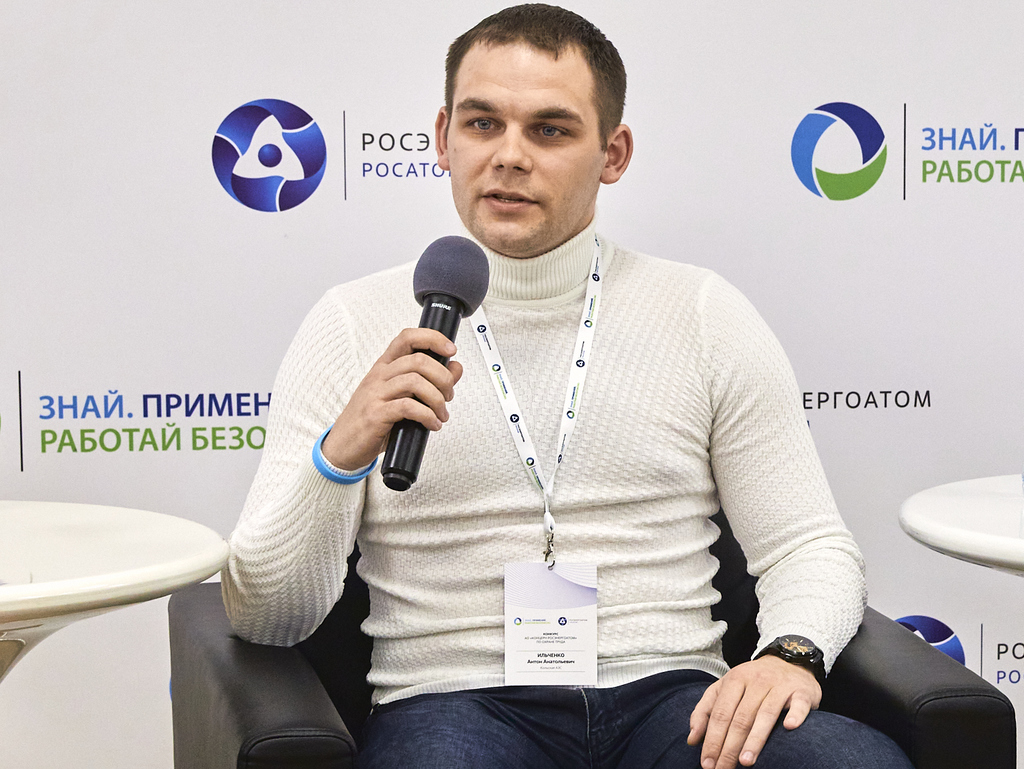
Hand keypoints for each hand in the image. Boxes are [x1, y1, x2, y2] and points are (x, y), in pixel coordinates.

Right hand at [321, 328, 463, 470]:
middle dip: (443, 377)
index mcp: (384, 367)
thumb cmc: (371, 420)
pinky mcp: (376, 414)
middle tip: (448, 394)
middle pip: (418, 360)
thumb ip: (429, 381)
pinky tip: (432, 424)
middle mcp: (379, 376)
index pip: (407, 338)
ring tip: (441, 414)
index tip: (451, 350)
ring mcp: (376, 394)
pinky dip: (427, 416)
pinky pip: (408, 407)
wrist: (343, 445)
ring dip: (437, 399)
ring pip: (415, 381)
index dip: (432, 338)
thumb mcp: (400, 396)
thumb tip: (455, 368)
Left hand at [687, 655, 821, 767]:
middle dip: (730, 746)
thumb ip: (705, 711)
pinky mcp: (801, 692)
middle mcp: (756, 681)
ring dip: (755, 739)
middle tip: (723, 768)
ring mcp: (780, 686)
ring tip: (745, 761)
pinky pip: (798, 705)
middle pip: (741, 717)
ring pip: (766, 714)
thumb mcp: (724, 688)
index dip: (712, 739)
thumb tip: (692, 739)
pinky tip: (789, 728)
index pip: (720, 713)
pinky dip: (794, 715)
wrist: (789, 662)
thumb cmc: (752, 682)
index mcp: (734, 680)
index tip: (707, 763)